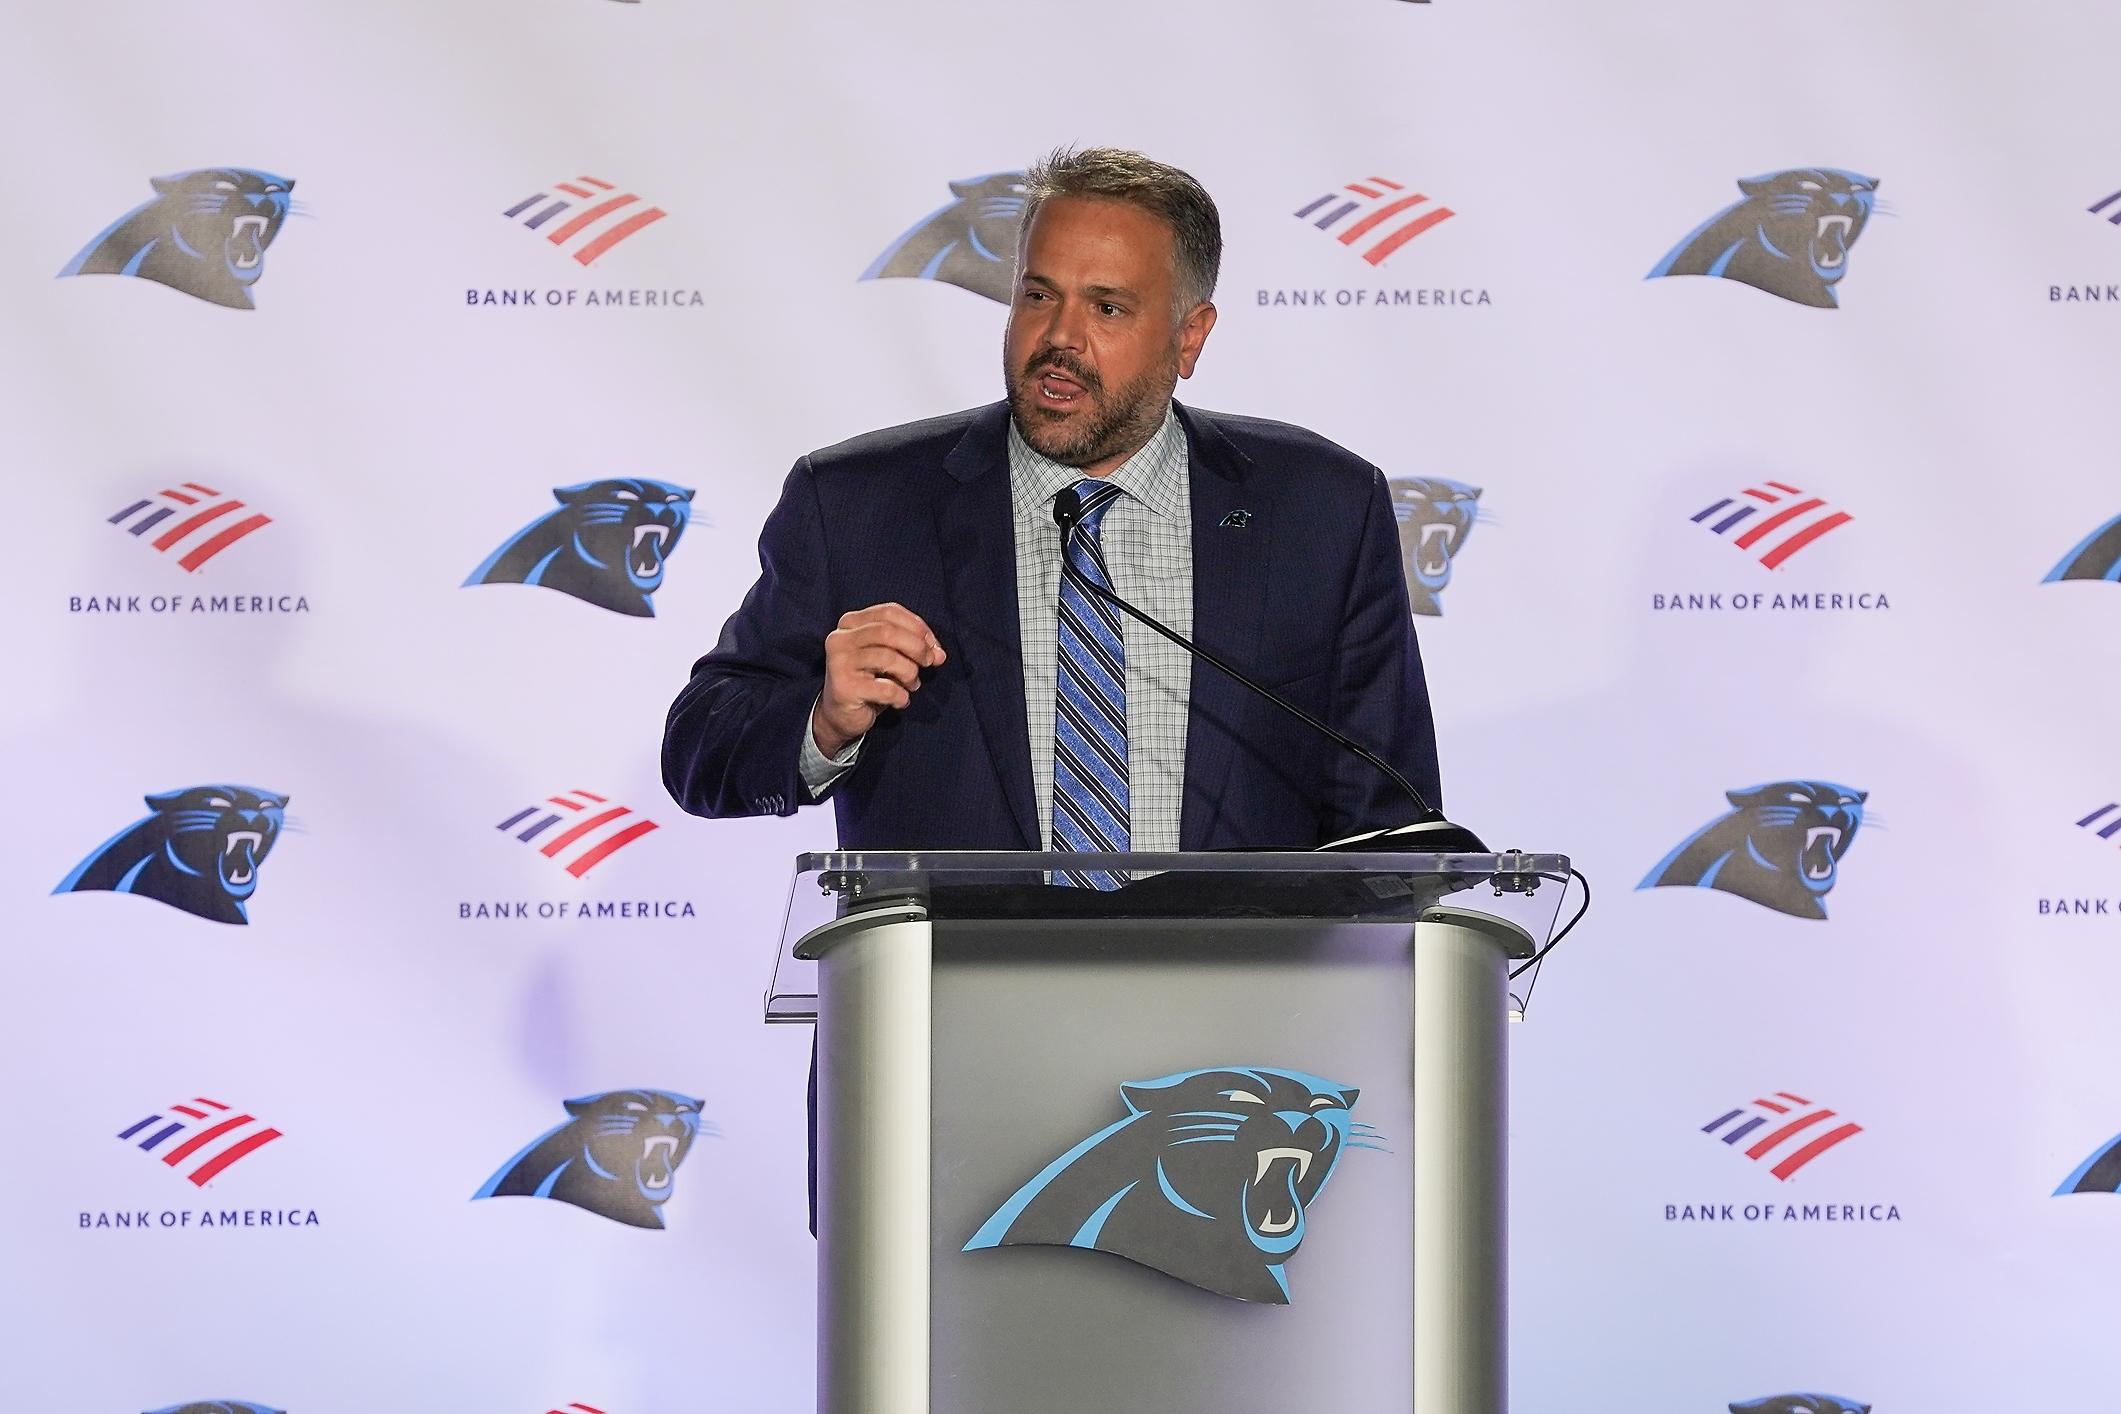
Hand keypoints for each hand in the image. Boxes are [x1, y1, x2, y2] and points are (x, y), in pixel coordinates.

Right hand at [812, 603, 945, 757]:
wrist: (841, 716)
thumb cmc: (869, 680)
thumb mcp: (891, 657)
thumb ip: (913, 647)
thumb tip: (939, 654)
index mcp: (850, 623)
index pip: (889, 611)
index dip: (917, 627)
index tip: (932, 646)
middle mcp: (840, 639)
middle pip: (887, 631)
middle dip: (917, 647)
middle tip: (929, 663)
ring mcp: (839, 663)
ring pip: (887, 657)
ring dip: (910, 673)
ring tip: (912, 684)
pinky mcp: (844, 688)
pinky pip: (886, 689)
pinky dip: (902, 696)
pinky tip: (901, 701)